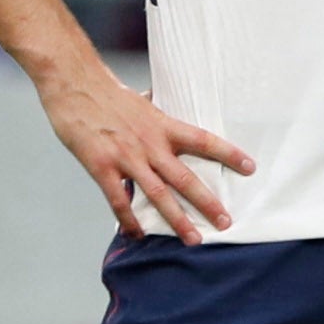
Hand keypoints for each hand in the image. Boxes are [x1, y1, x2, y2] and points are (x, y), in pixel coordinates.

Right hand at [37, 57, 253, 242]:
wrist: (73, 84)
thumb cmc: (107, 93)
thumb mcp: (142, 101)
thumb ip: (158, 116)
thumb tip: (168, 109)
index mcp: (163, 125)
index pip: (204, 140)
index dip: (229, 154)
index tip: (251, 168)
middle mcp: (150, 144)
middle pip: (185, 178)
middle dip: (208, 203)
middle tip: (226, 222)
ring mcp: (126, 157)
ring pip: (157, 195)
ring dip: (177, 219)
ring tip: (193, 239)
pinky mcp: (101, 166)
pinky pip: (118, 200)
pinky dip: (130, 219)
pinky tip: (139, 234)